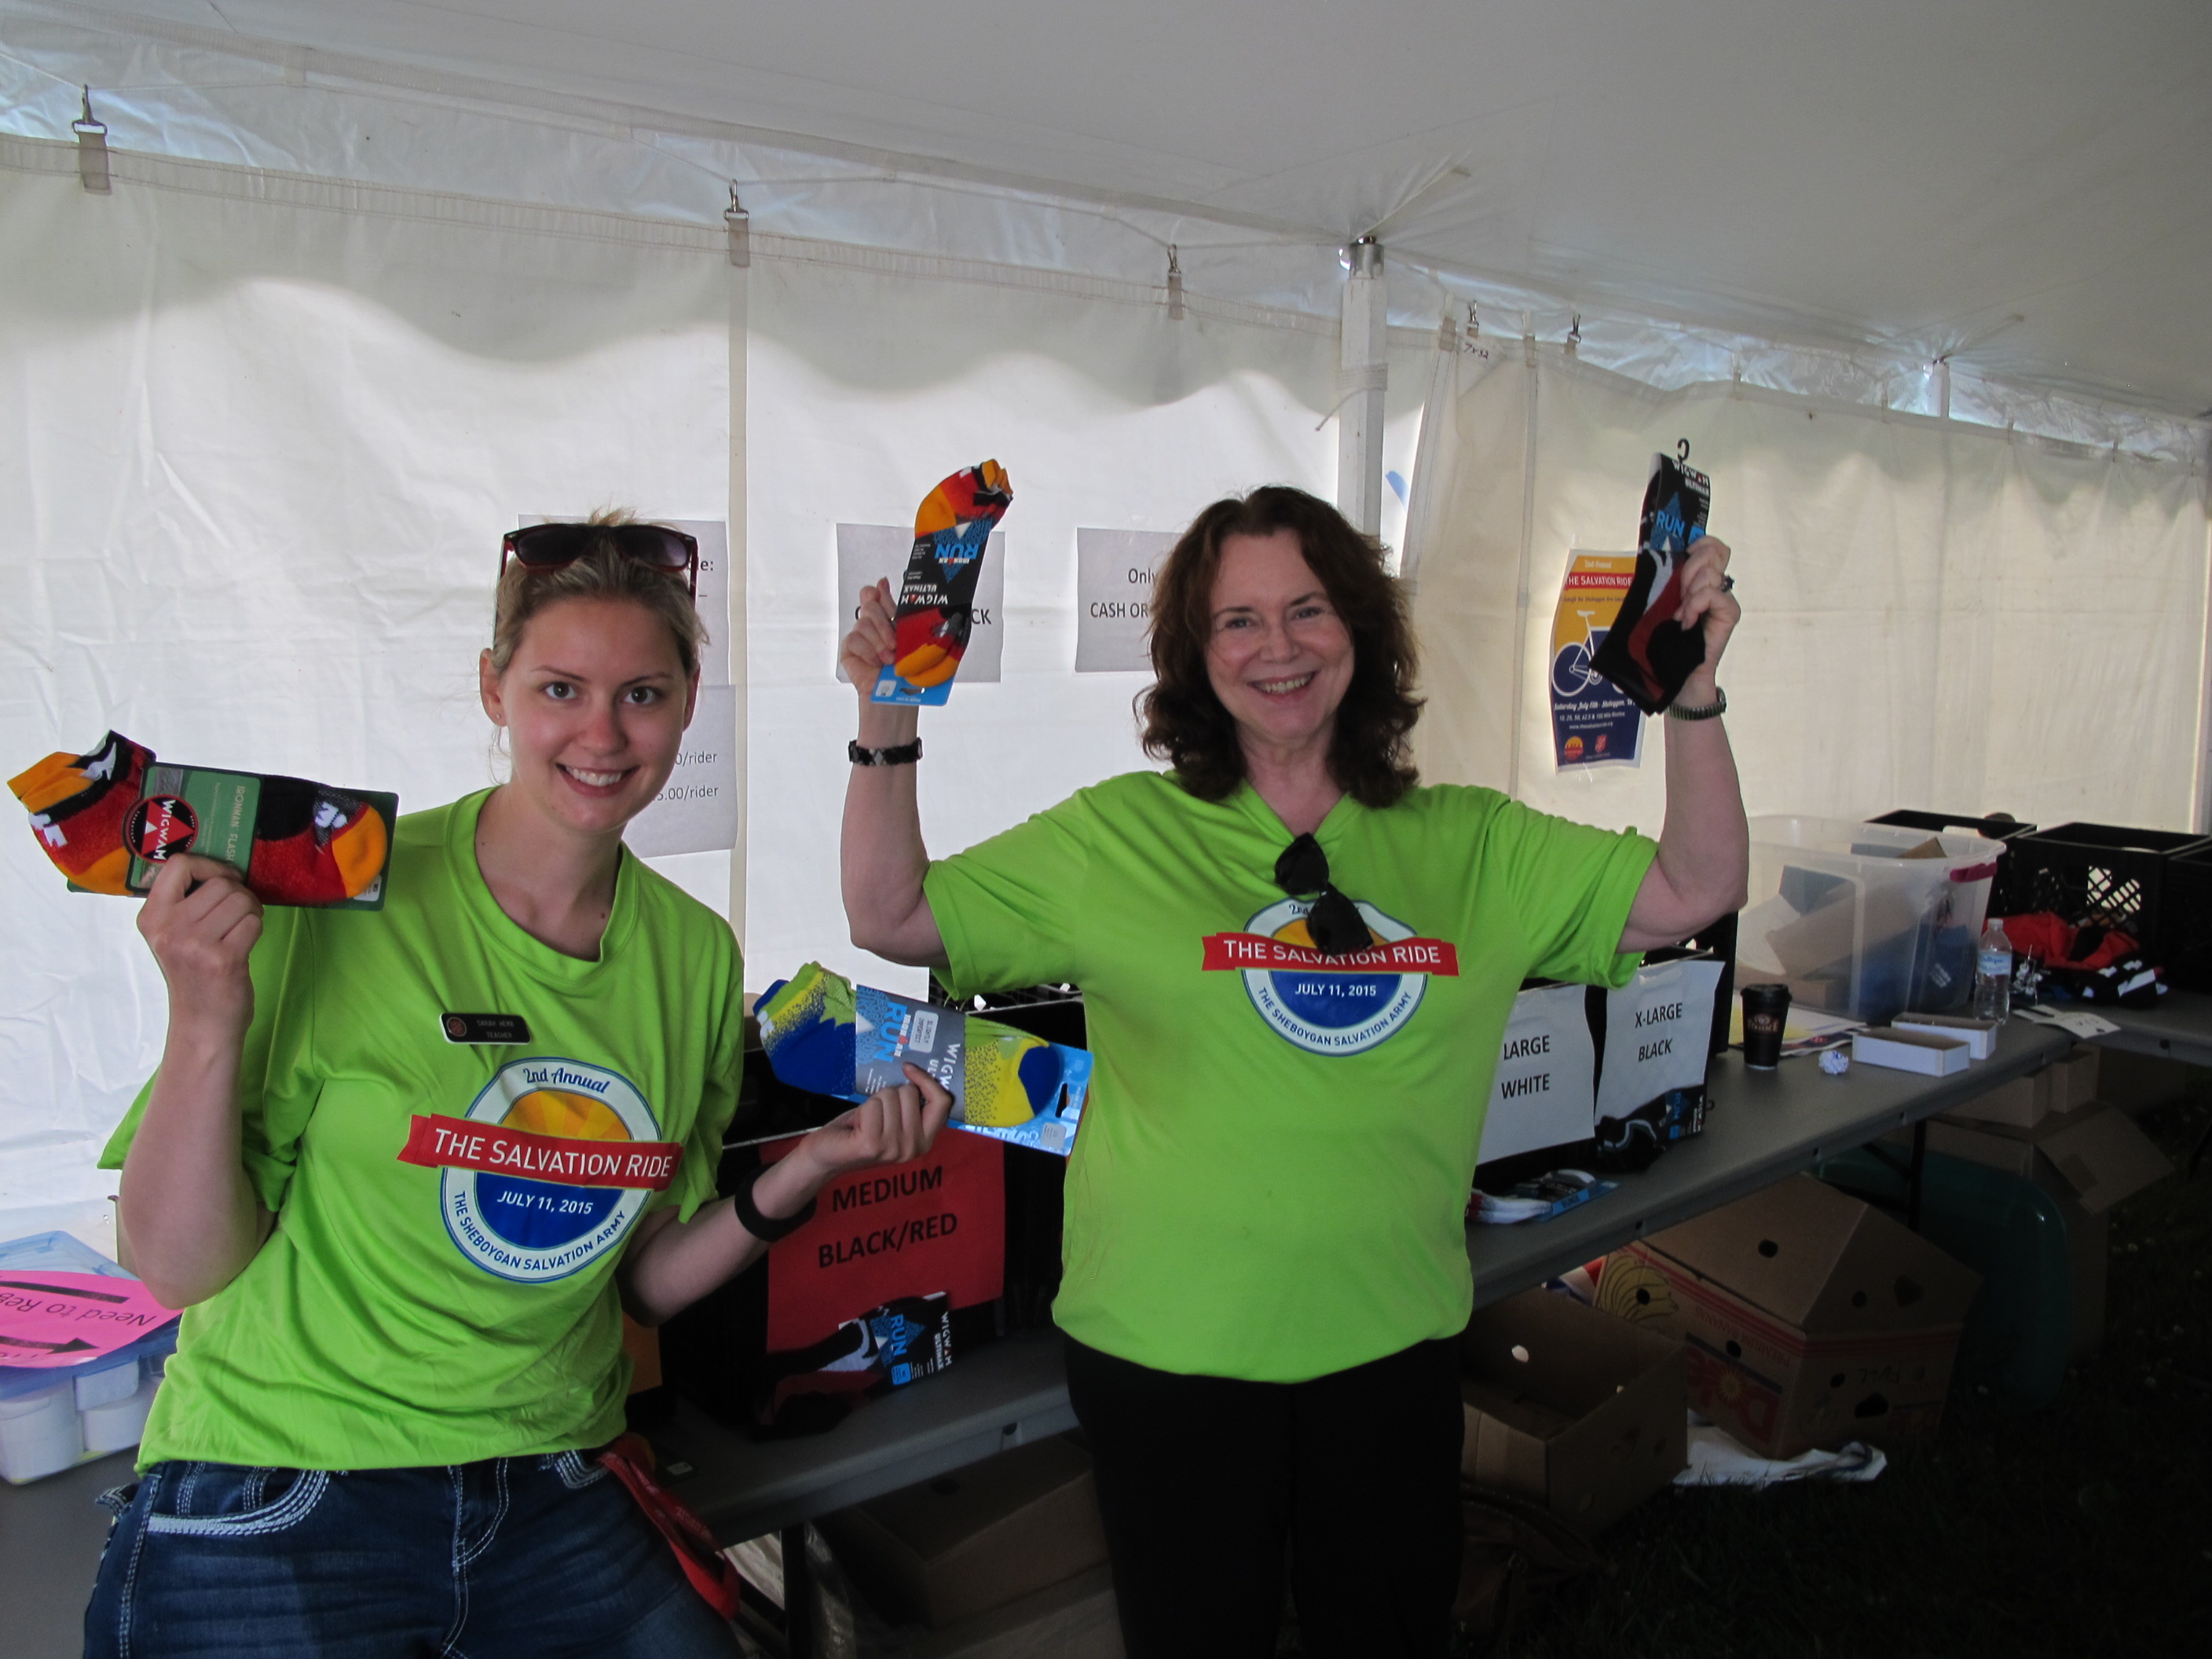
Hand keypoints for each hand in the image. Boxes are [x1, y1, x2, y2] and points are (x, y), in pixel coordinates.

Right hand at [137, 855, 262, 1038]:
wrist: (201, 1025)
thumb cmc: (194, 976)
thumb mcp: (173, 936)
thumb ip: (185, 904)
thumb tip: (221, 868)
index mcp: (151, 917)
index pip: (177, 864)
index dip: (209, 865)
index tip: (223, 879)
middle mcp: (168, 928)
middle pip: (220, 883)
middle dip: (239, 893)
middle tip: (239, 913)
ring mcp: (194, 944)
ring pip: (241, 899)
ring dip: (251, 911)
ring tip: (242, 929)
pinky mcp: (222, 958)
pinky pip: (253, 922)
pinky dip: (257, 929)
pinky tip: (245, 944)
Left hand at [799, 1064, 954, 1180]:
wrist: (827, 1156)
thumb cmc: (861, 1131)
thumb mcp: (894, 1119)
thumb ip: (911, 1105)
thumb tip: (916, 1073)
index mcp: (924, 1141)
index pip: (942, 1103)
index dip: (928, 1081)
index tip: (908, 1068)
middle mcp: (914, 1147)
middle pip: (910, 1093)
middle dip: (889, 1094)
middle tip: (876, 1115)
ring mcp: (894, 1148)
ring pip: (890, 1096)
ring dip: (874, 1102)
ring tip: (865, 1121)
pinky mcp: (872, 1145)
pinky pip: (873, 1105)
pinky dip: (862, 1109)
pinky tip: (856, 1127)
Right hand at [840, 578, 898, 700]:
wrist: (896, 700)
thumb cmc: (907, 674)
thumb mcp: (910, 641)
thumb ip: (899, 614)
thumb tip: (885, 584)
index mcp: (889, 621)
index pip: (878, 595)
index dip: (880, 591)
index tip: (884, 587)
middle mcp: (872, 627)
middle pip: (870, 604)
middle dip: (885, 621)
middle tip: (895, 642)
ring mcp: (860, 639)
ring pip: (863, 622)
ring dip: (880, 641)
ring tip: (890, 659)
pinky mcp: (849, 651)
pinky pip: (854, 639)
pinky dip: (868, 651)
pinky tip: (876, 663)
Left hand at [1675, 535, 1738, 677]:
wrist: (1680, 668)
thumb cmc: (1669, 636)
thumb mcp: (1666, 601)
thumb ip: (1671, 580)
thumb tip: (1666, 558)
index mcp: (1703, 579)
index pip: (1714, 547)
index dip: (1703, 544)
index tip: (1686, 553)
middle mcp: (1718, 585)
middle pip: (1714, 553)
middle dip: (1690, 568)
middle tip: (1679, 594)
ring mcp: (1725, 598)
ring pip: (1710, 574)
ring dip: (1689, 592)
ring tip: (1682, 614)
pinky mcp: (1730, 612)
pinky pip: (1712, 594)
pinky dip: (1695, 606)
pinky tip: (1687, 622)